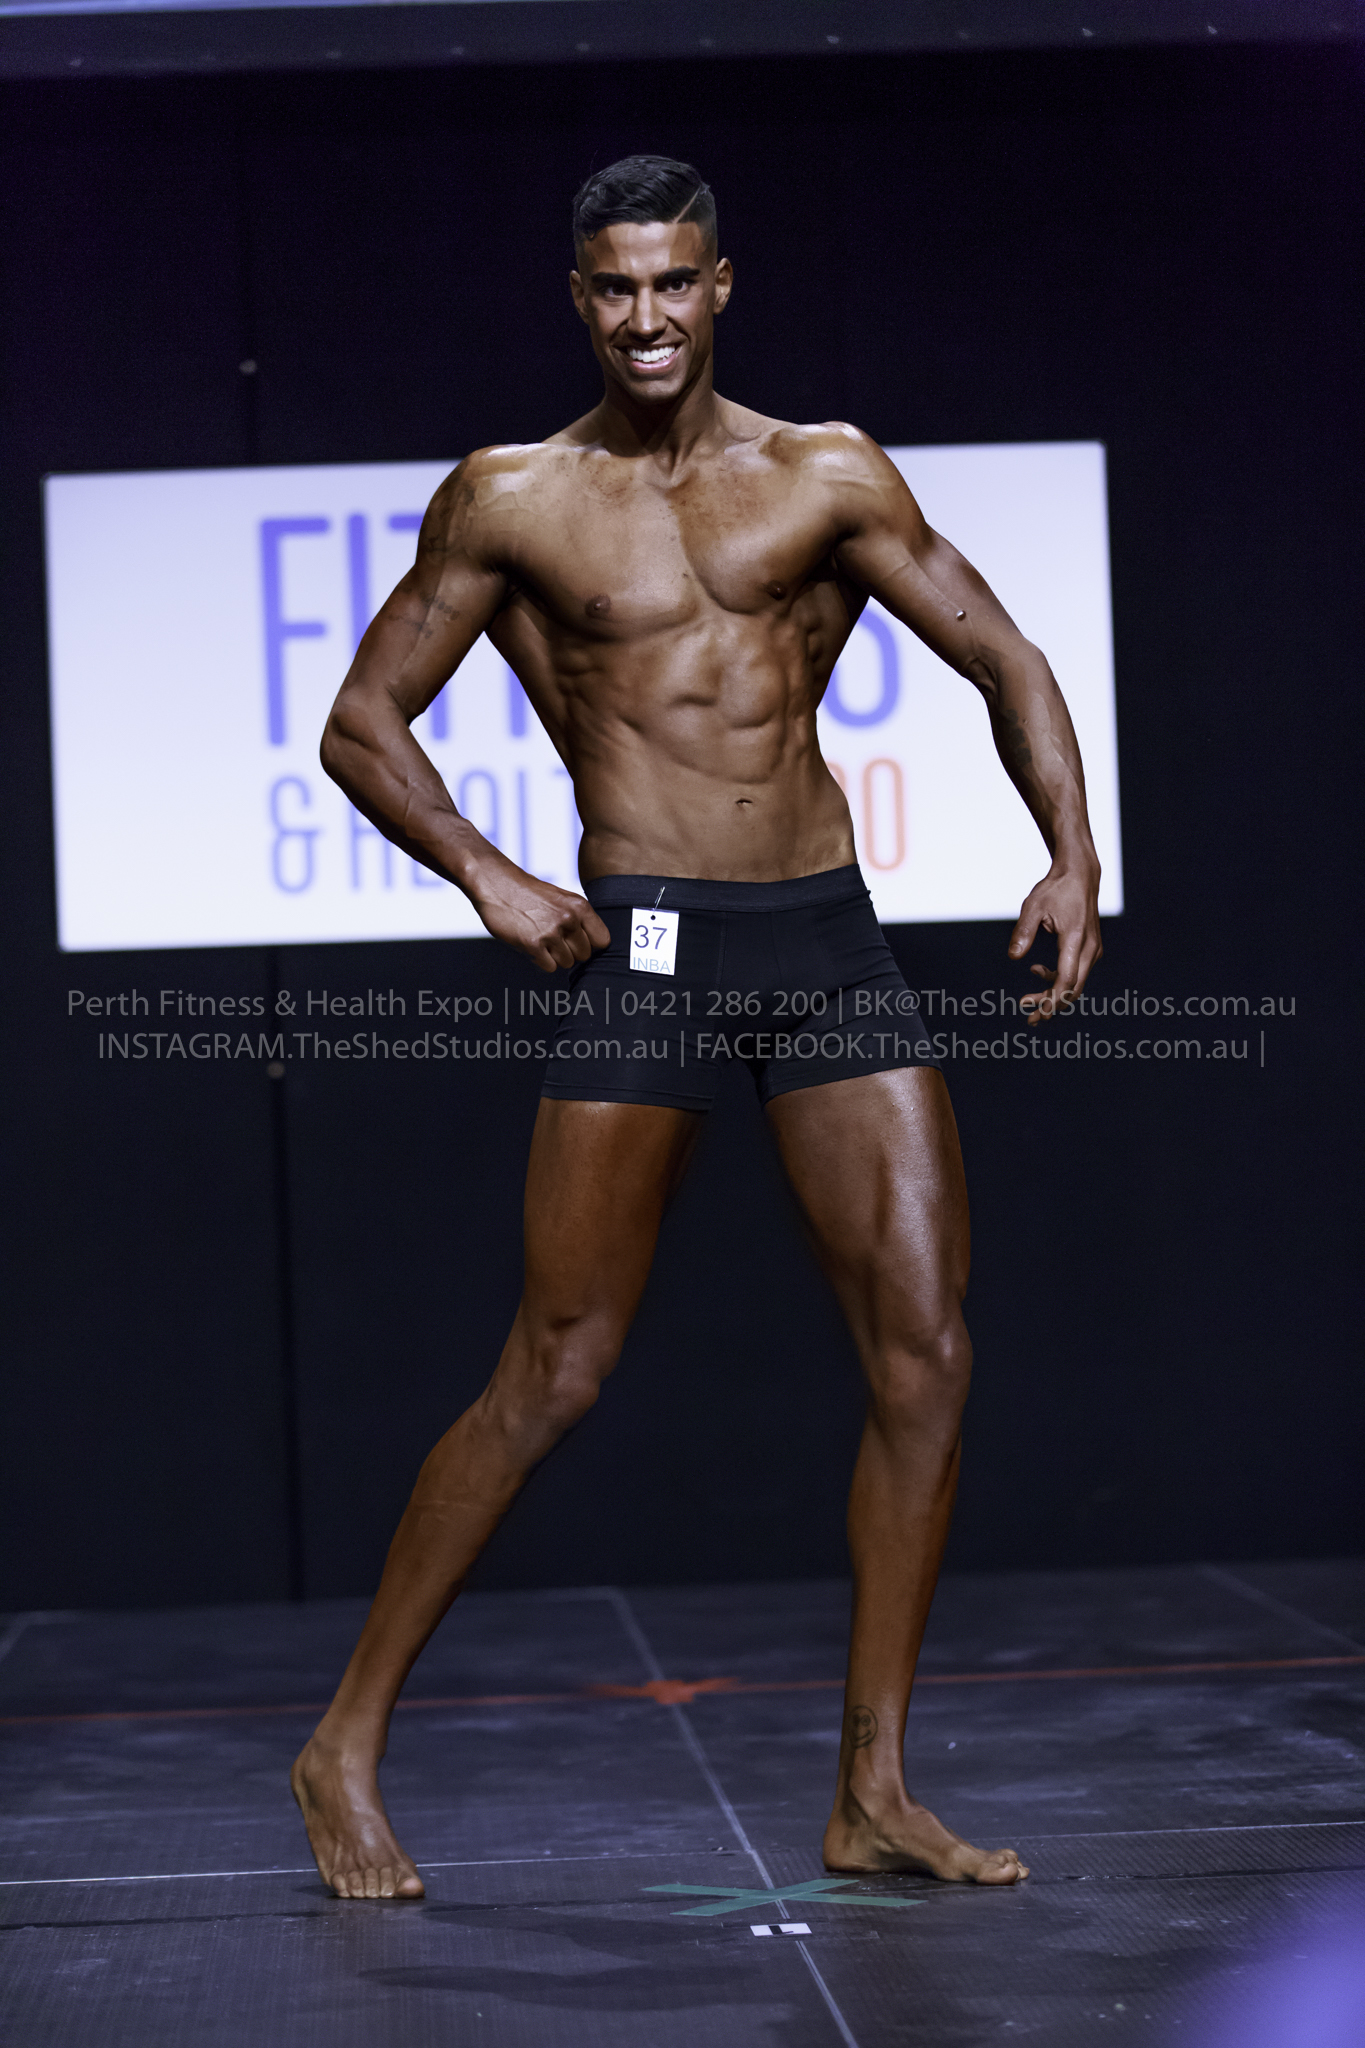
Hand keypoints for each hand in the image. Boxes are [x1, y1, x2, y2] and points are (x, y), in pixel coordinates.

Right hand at [470, 856, 609, 971]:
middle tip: (553, 939)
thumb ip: (578, 918)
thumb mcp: (561, 898)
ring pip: (567, 963)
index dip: (590, 944)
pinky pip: (549, 967)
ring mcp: (551, 932)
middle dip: (569, 951)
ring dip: (554, 956)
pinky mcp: (533, 944)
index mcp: (579, 907)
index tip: (579, 942)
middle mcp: (569, 919)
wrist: (496, 883)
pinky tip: (531, 944)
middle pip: (584, 955)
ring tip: (540, 939)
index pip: (602, 940)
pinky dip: (540, 960)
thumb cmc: (527, 892)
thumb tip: (591, 944)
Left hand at [1008, 863, 1101, 1025]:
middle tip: (1029, 1019)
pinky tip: (1037, 971)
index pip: (1067, 979)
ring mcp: (1093, 949)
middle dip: (1051, 1006)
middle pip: (1073, 988)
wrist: (1080, 874)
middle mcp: (1089, 948)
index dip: (1052, 1001)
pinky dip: (1058, 979)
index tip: (1037, 1015)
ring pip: (1076, 983)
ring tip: (1028, 1000)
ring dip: (1053, 994)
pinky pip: (1077, 972)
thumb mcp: (1033, 906)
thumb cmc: (1056, 889)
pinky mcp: (1091, 948)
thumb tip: (1013, 957)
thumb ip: (1023, 932)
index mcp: (1075, 940)